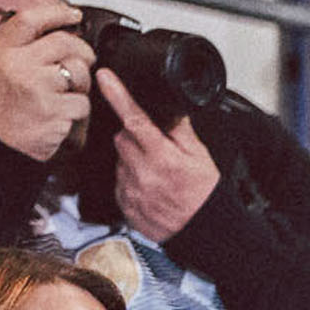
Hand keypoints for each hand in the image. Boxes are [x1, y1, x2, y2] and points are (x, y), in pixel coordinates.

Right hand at [0, 4, 92, 161]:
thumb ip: (6, 45)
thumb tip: (32, 24)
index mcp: (0, 52)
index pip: (30, 20)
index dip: (56, 13)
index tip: (73, 15)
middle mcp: (17, 65)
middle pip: (64, 42)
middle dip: (82, 51)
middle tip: (85, 59)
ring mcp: (36, 87)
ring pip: (78, 72)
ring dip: (81, 83)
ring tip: (67, 93)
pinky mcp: (54, 109)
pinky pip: (83, 101)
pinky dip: (78, 109)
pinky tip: (63, 113)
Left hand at [95, 70, 221, 241]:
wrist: (204, 232)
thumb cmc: (206, 194)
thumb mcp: (202, 157)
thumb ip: (181, 130)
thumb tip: (168, 107)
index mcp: (163, 157)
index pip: (135, 119)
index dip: (117, 95)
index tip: (104, 77)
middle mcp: (143, 173)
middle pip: (122, 139)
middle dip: (135, 138)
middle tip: (157, 150)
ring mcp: (131, 190)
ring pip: (120, 161)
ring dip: (133, 161)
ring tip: (157, 174)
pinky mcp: (124, 204)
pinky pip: (119, 183)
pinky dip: (131, 181)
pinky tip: (151, 188)